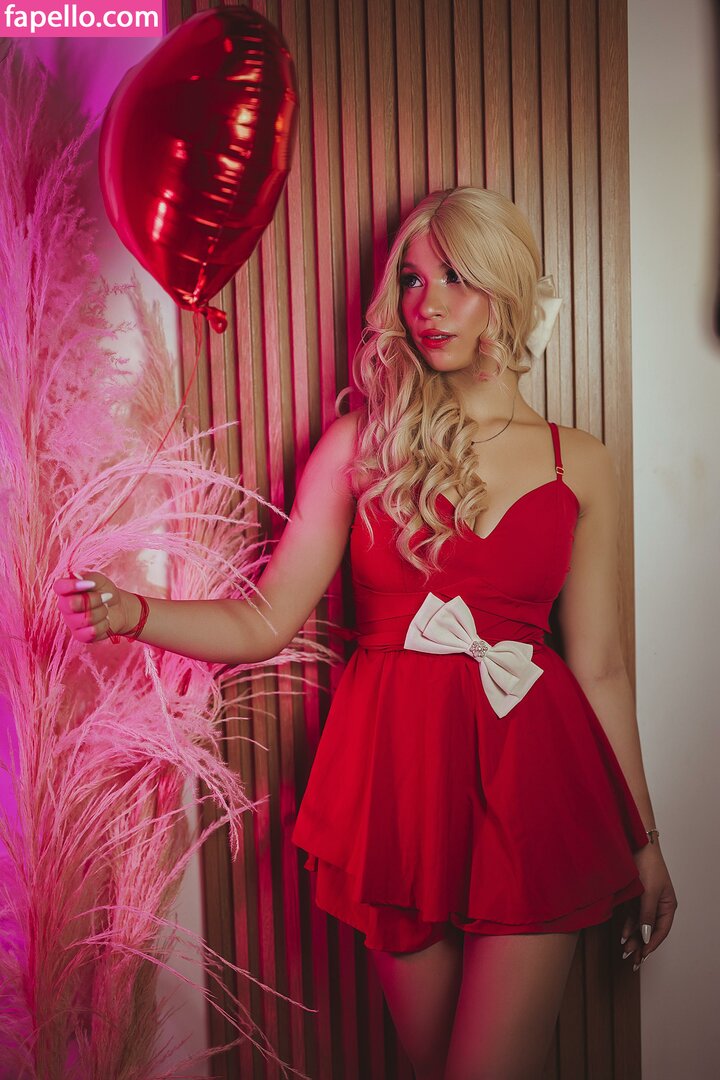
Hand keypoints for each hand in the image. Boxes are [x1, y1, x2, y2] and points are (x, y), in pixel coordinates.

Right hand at [53, 571, 137, 643]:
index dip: (73, 585)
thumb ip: (88, 578)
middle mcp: (65, 607)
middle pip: (72, 604)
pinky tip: (105, 620)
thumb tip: (76, 577)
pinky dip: (104, 624)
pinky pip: (92, 631)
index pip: (59, 587)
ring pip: (85, 618)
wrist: (118, 607)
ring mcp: (71, 622)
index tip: (91, 584)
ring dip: (102, 611)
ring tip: (105, 608)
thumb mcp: (99, 580)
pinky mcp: (80, 635)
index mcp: (66, 591)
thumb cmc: (105, 591)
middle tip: (105, 597)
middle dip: (94, 600)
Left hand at [620, 843, 677, 971]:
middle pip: (650, 930)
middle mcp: (658, 905)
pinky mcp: (635, 896)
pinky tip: (623, 935)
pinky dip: (628, 926)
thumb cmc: (647, 864)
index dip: (652, 944)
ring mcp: (646, 901)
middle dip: (642, 946)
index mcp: (667, 905)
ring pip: (640, 925)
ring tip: (626, 951)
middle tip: (633, 961)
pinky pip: (632, 916)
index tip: (643, 955)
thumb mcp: (648, 892)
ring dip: (633, 938)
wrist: (635, 844)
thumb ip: (646, 915)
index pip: (661, 931)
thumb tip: (645, 935)